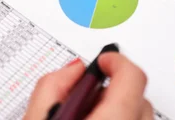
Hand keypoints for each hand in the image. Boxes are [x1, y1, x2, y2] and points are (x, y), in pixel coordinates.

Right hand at [24, 53, 152, 119]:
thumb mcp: (35, 119)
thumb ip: (52, 88)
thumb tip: (73, 70)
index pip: (132, 75)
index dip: (116, 61)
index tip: (103, 61)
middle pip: (139, 96)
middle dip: (114, 89)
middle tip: (85, 97)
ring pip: (139, 115)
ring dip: (118, 108)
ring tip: (86, 116)